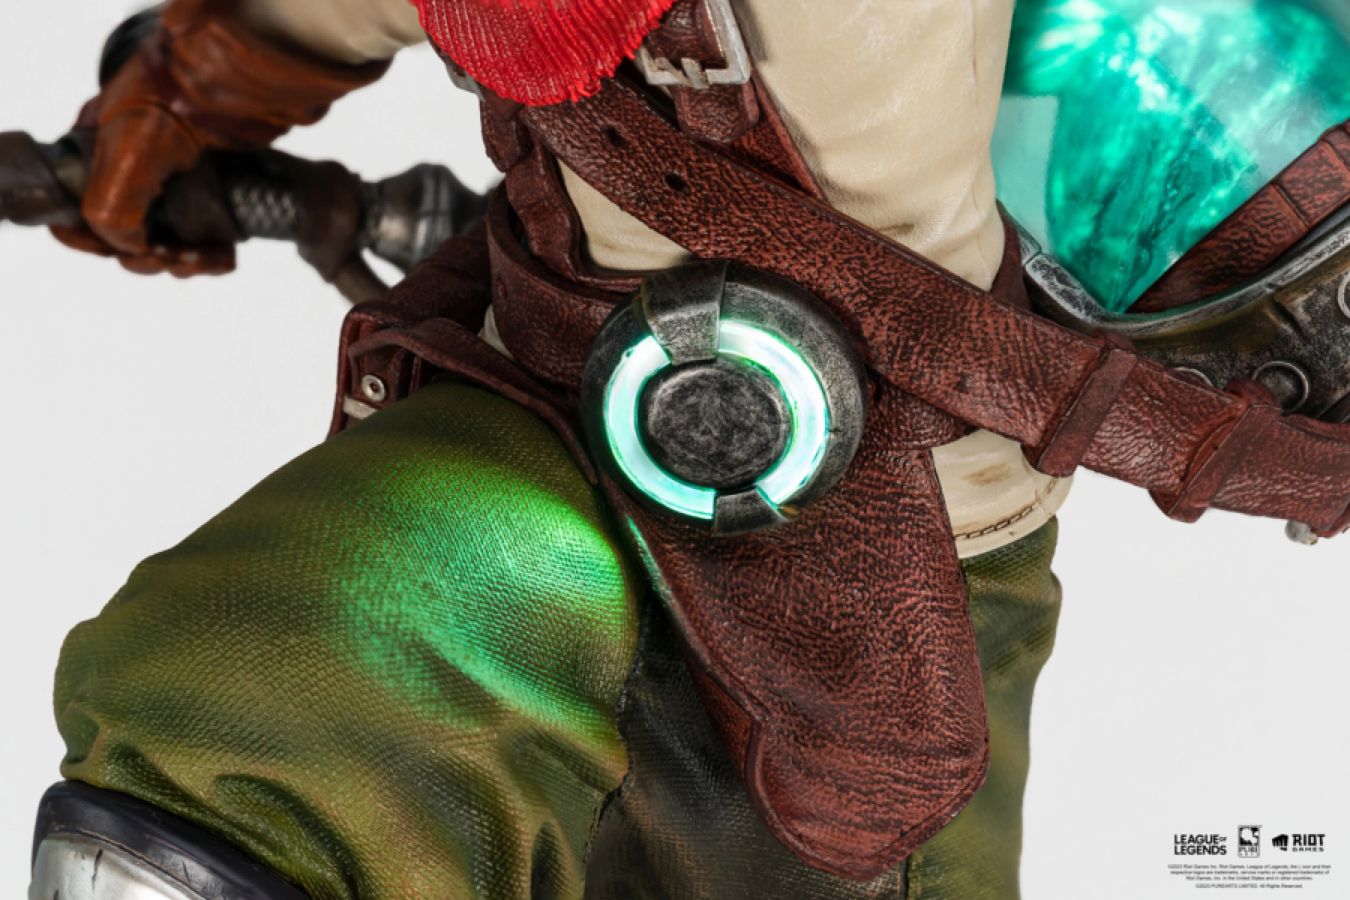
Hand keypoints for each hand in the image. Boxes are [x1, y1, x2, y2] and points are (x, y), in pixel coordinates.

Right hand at [51, 0, 387, 276]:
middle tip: (180, 256)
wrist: (254, 70)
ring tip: (208, 258)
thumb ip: (113, 203)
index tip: (135, 252)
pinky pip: (201, 236)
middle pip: (125, 235)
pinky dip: (209, 254)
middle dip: (149, 255)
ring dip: (182, 260)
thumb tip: (128, 247)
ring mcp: (173, 179)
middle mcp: (130, 166)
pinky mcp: (214, 188)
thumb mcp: (133, 148)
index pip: (78, 214)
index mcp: (98, 151)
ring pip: (164, 241)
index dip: (96, 242)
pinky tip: (224, 256)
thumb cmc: (187, 92)